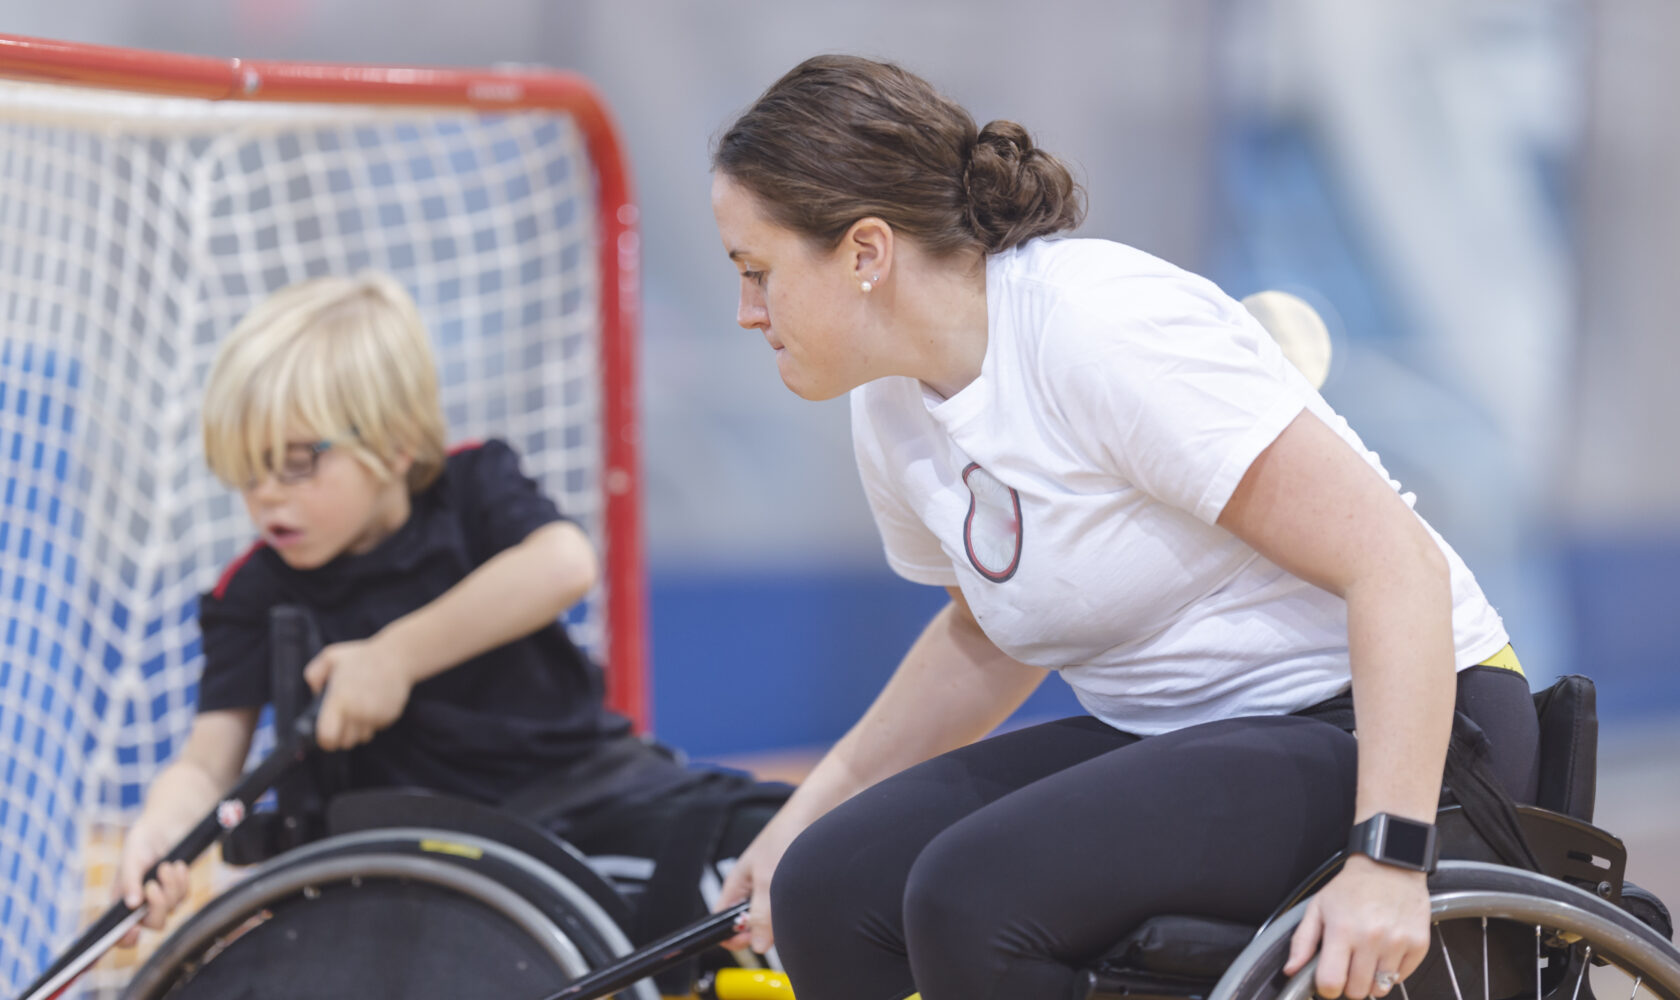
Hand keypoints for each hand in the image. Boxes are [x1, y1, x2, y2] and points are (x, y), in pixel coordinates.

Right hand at [114, 820, 192, 946]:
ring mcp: (160, 898)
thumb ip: (129, 880)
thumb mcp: (131, 856)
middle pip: (152, 924)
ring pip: (171, 908)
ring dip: (171, 887)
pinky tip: (177, 866)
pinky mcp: (177, 890)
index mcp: (120, 900)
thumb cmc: (143, 840)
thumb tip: (132, 904)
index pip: (118, 931)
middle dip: (157, 906)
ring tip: (166, 866)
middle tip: (154, 885)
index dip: (124, 939)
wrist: (167, 825)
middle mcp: (140, 904)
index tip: (133, 931)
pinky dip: (182, 881)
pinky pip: (184, 896)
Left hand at [303, 637, 413, 750]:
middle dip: (341, 736)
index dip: (324, 740)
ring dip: (358, 730)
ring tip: (358, 711)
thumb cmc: (362, 656)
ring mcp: (375, 716)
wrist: (397, 656)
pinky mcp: (389, 717)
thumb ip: (314, 674)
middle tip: (341, 721)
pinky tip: (372, 705)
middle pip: (345, 742)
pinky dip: (372, 722)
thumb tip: (315, 693)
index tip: (325, 735)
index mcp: (339, 700)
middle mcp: (357, 712)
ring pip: (362, 738)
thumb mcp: (331, 656)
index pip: (328, 737)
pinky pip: (376, 729)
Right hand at [715, 810, 807, 954]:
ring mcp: (774, 886)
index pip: (722, 920)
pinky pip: (789, 908)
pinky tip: (804, 907)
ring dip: (778, 921)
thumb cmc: (787, 833)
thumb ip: (761, 914)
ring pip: (771, 917)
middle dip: (758, 931)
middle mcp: (753, 887)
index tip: (748, 940)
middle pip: (748, 922)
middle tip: (772, 928)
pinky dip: (795, 912)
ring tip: (790, 912)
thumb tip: (756, 946)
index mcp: (738, 884)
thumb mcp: (769, 879)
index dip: (730, 935)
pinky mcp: (794, 885)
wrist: (820, 808)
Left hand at [1284, 855, 1431, 998]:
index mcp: (1342, 929)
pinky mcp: (1418, 945)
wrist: (1390, 866)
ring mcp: (1397, 943)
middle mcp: (1371, 938)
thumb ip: (1302, 941)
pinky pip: (1401, 978)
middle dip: (1348, 985)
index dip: (1326, 987)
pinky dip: (1391, 972)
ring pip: (1380, 989)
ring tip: (1366, 959)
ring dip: (1370, 980)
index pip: (1331, 982)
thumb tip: (1291, 970)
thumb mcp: (1318, 907)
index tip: (1328, 980)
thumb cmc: (1352, 887)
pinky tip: (1384, 953)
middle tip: (1348, 967)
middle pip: (1357, 991)